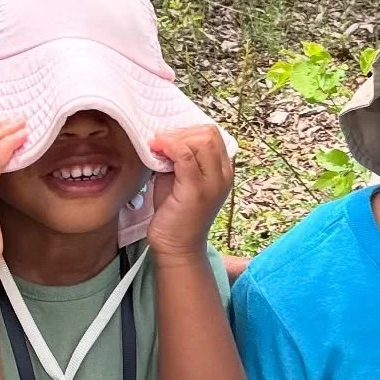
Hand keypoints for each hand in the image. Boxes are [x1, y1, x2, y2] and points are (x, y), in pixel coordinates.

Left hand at [148, 125, 232, 261]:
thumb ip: (179, 157)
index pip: (212, 134)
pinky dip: (169, 146)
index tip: (167, 139)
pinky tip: (156, 150)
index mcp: (223, 171)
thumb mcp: (180, 178)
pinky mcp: (196, 191)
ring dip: (174, 138)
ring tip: (156, 147)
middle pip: (209, 133)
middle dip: (181, 133)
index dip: (187, 131)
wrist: (177, 248)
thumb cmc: (176, 213)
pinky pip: (185, 155)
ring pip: (201, 140)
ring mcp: (212, 183)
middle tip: (160, 143)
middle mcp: (223, 175)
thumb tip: (164, 136)